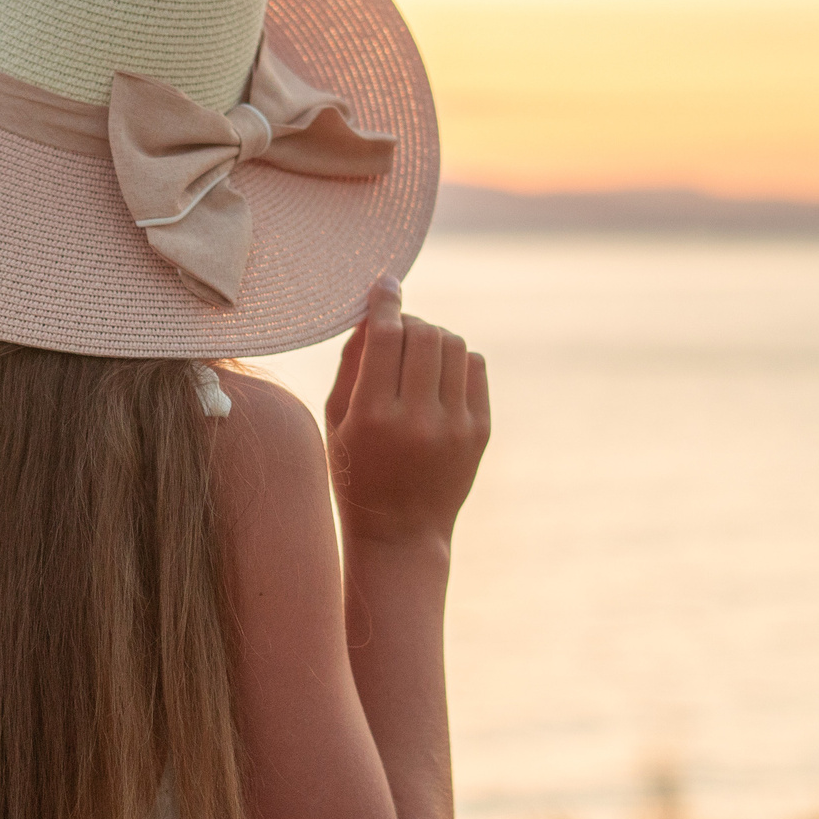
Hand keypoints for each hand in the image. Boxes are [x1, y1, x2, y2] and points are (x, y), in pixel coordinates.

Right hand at [323, 276, 490, 547]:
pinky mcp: (480, 431)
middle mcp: (418, 419)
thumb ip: (351, 366)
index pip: (383, 338)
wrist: (401, 533)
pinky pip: (475, 366)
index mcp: (373, 417)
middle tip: (397, 330)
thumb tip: (371, 315)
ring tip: (418, 353)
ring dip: (434, 336)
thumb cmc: (357, 473)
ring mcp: (455, 426)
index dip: (384, 302)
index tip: (385, 284)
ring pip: (453, 344)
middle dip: (409, 320)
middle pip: (424, 334)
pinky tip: (439, 375)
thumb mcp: (337, 423)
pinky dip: (456, 358)